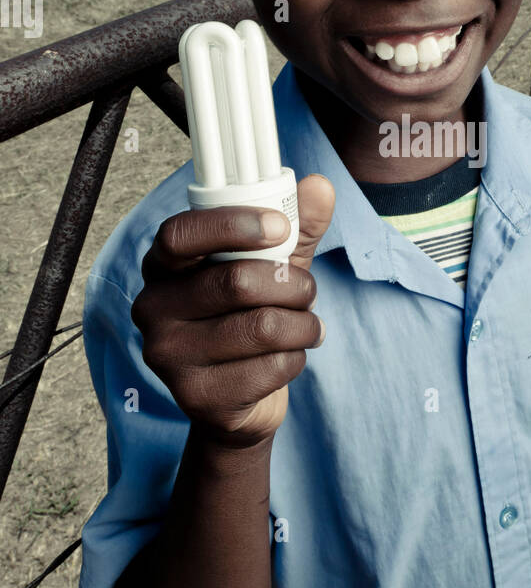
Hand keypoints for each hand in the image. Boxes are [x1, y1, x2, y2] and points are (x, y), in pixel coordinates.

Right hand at [131, 173, 334, 447]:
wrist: (241, 400)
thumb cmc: (251, 317)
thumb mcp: (273, 268)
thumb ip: (296, 228)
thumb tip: (320, 186)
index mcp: (163, 267)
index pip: (179, 235)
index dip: (232, 226)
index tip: (280, 227)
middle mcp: (153, 308)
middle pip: (235, 282)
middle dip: (291, 285)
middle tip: (307, 290)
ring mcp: (168, 356)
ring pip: (261, 327)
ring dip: (302, 324)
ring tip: (308, 326)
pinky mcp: (195, 396)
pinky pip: (268, 368)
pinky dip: (295, 359)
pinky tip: (289, 357)